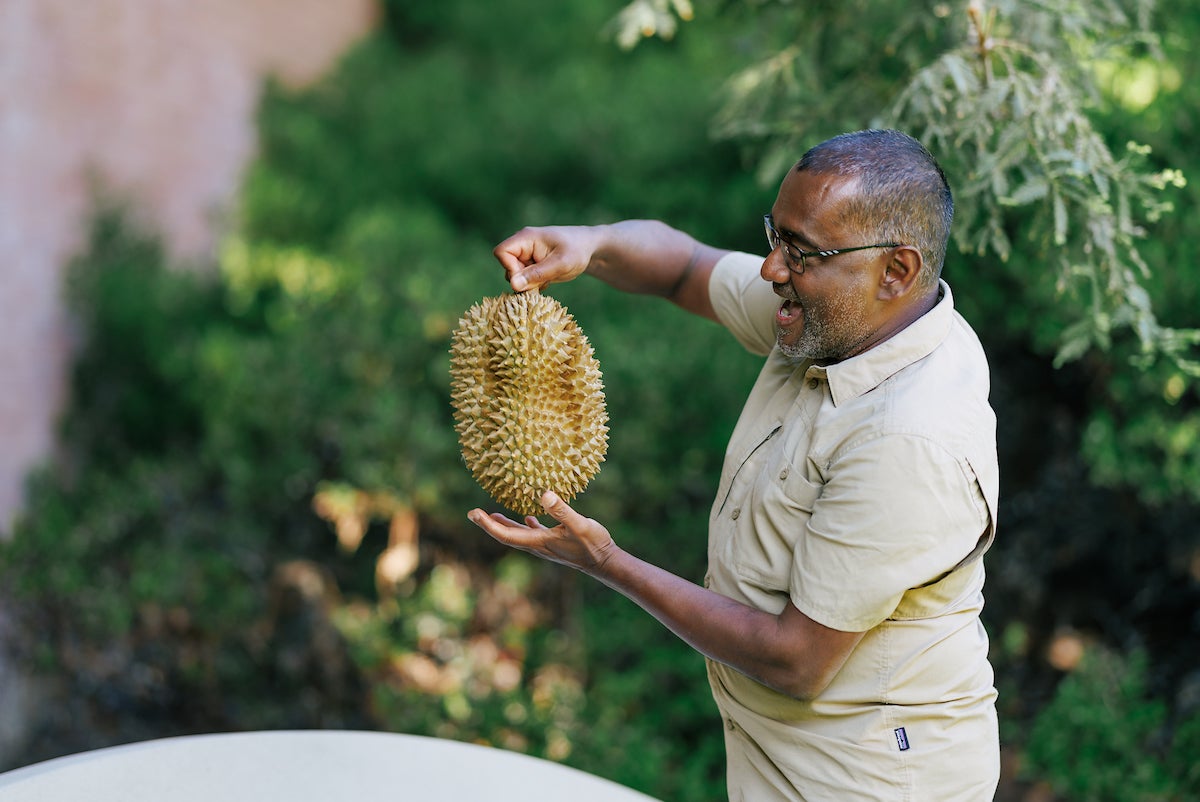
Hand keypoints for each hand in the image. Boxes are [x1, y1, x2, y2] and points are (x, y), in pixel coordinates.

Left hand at [468, 490, 615, 572]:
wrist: (605, 562)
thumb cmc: (593, 544)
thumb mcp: (579, 524)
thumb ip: (562, 510)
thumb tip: (544, 494)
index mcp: (539, 541)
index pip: (506, 534)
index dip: (488, 524)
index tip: (473, 513)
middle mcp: (538, 546)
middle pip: (507, 536)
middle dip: (489, 524)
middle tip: (472, 513)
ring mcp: (546, 545)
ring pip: (519, 535)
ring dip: (504, 525)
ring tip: (491, 516)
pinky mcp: (555, 543)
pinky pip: (533, 534)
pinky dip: (525, 525)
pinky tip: (528, 518)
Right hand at [492, 225, 602, 292]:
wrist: (589, 248)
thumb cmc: (577, 251)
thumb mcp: (561, 264)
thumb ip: (537, 274)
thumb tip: (513, 284)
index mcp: (526, 238)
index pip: (501, 252)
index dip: (509, 268)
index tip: (527, 278)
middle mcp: (522, 245)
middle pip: (507, 266)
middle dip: (521, 279)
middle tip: (542, 283)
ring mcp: (526, 255)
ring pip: (515, 275)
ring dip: (528, 284)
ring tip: (547, 281)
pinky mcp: (531, 264)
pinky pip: (524, 278)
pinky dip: (533, 284)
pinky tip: (548, 281)